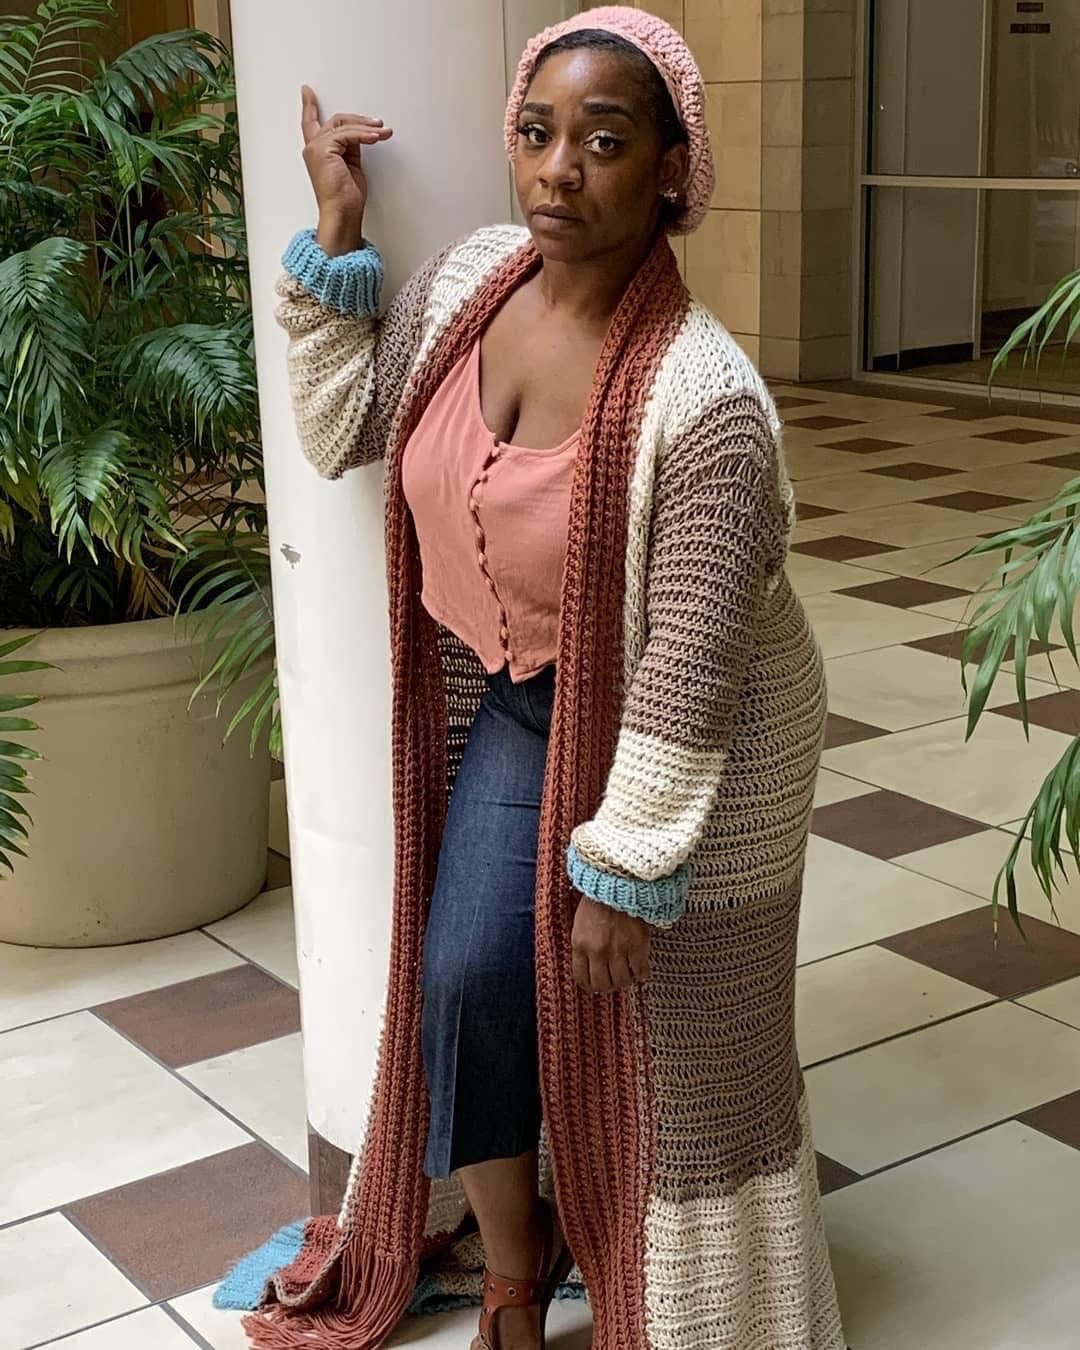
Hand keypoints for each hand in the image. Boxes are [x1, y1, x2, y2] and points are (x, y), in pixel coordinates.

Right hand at [300, 84, 392, 254]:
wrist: (342, 213)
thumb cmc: (346, 198)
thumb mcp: (351, 166)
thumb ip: (351, 147)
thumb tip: (361, 134)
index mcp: (317, 152)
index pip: (310, 123)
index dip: (309, 106)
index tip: (307, 92)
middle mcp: (313, 147)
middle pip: (336, 121)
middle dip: (359, 120)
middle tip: (378, 124)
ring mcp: (316, 148)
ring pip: (343, 125)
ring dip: (367, 127)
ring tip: (384, 132)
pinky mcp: (323, 150)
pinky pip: (348, 134)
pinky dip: (365, 134)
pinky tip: (377, 137)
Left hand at [571, 896, 650, 994]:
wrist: (619, 880)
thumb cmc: (599, 899)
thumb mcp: (580, 923)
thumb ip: (584, 945)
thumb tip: (591, 967)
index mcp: (580, 944)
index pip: (582, 977)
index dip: (591, 985)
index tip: (596, 985)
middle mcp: (597, 950)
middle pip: (603, 984)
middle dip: (609, 986)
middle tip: (614, 981)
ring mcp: (618, 949)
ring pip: (622, 981)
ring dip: (626, 980)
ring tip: (629, 973)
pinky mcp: (637, 945)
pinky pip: (640, 972)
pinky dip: (641, 974)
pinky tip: (641, 969)